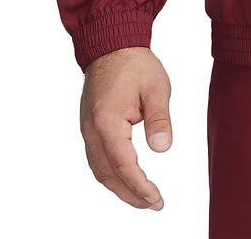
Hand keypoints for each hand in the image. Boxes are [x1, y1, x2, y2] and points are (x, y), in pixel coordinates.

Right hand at [80, 47, 172, 209]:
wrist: (111, 45)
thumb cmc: (135, 64)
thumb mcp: (156, 87)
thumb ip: (159, 118)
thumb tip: (163, 148)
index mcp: (107, 121)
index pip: (123, 165)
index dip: (140, 186)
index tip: (157, 199)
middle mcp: (92, 130)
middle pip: (108, 175)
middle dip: (130, 194)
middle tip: (154, 204)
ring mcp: (87, 130)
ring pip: (100, 170)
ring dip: (120, 188)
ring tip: (143, 198)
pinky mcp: (90, 128)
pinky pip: (97, 159)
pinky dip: (111, 175)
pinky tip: (126, 179)